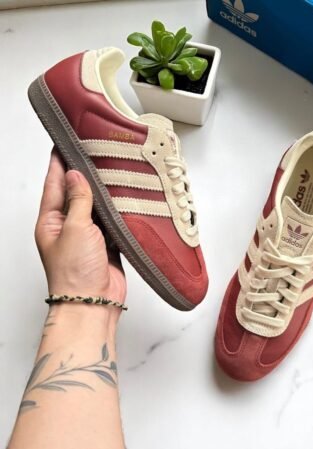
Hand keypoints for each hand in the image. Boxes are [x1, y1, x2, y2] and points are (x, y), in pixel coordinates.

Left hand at [35, 150, 126, 309]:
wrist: (93, 302)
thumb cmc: (74, 272)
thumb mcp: (74, 228)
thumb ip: (78, 200)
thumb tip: (76, 175)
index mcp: (51, 221)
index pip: (55, 184)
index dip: (59, 163)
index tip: (64, 144)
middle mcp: (68, 226)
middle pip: (75, 193)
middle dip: (83, 173)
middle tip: (93, 152)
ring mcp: (88, 235)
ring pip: (95, 206)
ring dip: (102, 191)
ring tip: (111, 171)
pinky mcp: (106, 244)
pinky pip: (111, 221)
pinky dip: (116, 210)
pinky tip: (123, 199)